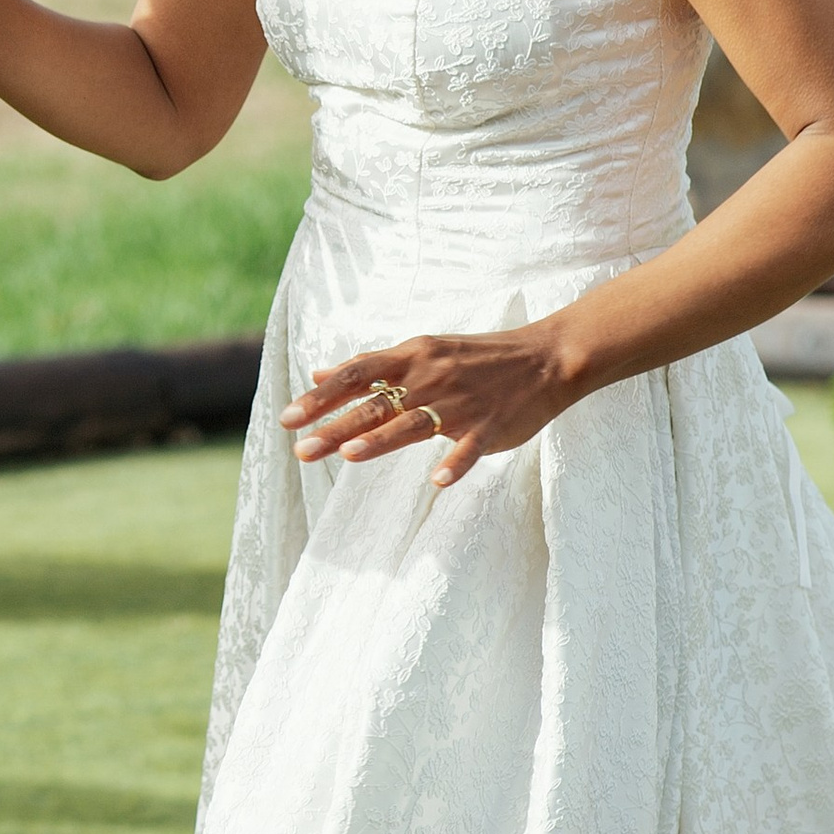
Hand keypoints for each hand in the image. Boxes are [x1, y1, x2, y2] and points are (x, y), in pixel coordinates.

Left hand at [285, 324, 575, 489]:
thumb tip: (318, 374)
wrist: (546, 357)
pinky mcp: (492, 425)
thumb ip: (371, 366)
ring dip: (382, 438)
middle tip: (301, 449)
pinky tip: (438, 481)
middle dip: (336, 427)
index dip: (321, 397)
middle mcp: (432, 377)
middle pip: (376, 403)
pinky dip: (456, 463)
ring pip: (415, 422)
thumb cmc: (476, 358)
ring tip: (349, 454)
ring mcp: (462, 403)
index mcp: (412, 357)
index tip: (288, 418)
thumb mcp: (422, 351)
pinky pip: (471, 446)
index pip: (356, 375)